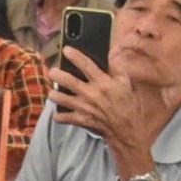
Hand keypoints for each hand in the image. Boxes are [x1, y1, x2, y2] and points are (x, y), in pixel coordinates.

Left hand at [49, 48, 157, 176]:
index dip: (75, 56)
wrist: (126, 130)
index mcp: (103, 83)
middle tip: (52, 71)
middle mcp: (90, 93)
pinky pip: (63, 117)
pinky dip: (58, 116)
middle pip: (69, 81)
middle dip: (57, 75)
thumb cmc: (128, 106)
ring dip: (54, 94)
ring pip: (61, 98)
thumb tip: (112, 54)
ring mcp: (83, 107)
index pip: (87, 65)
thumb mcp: (127, 84)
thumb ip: (118, 69)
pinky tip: (57, 113)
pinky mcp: (80, 119)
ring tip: (52, 92)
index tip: (66, 50)